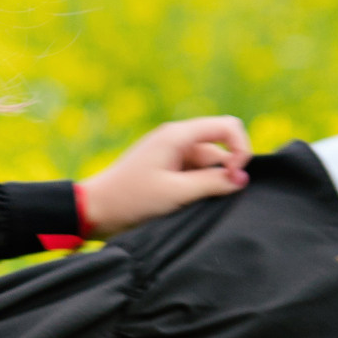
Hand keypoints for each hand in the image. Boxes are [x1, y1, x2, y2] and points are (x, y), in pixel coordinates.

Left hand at [77, 117, 251, 238]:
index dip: (241, 149)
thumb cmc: (131, 199)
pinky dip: (198, 188)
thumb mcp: (176, 192)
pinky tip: (187, 205)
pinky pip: (194, 175)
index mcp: (178, 135)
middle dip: (225, 173)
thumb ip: (213, 183)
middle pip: (220, 149)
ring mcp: (171, 154)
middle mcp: (177, 139)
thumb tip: (242, 179)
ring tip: (190, 205)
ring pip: (208, 166)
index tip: (235, 177)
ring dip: (210, 184)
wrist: (94, 210)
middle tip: (211, 199)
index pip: (228, 126)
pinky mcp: (167, 170)